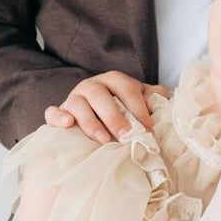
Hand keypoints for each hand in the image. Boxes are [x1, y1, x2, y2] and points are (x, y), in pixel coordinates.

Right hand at [45, 72, 167, 144]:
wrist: (96, 121)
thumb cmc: (122, 112)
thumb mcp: (139, 102)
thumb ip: (154, 98)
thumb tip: (167, 98)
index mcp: (114, 81)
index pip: (126, 89)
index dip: (138, 108)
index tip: (147, 129)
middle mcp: (92, 86)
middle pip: (100, 95)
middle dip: (114, 116)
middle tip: (127, 135)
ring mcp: (74, 98)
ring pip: (78, 104)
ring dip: (90, 122)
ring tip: (103, 140)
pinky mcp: (59, 113)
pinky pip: (53, 112)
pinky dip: (58, 117)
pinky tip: (67, 124)